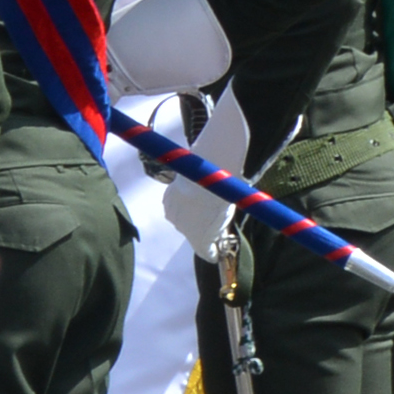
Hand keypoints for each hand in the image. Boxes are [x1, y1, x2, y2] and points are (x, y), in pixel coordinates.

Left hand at [169, 105, 252, 258]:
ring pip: (199, 235)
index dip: (196, 207)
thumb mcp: (199, 164)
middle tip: (217, 218)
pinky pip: (207, 251)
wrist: (207, 182)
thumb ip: (201, 161)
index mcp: (171, 199)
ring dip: (210, 235)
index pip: (181, 207)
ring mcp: (186, 229)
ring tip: (222, 235)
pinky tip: (219, 254)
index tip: (207, 207)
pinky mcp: (200, 240)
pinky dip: (213, 252)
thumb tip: (206, 138)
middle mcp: (173, 215)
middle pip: (189, 223)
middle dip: (202, 222)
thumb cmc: (204, 168)